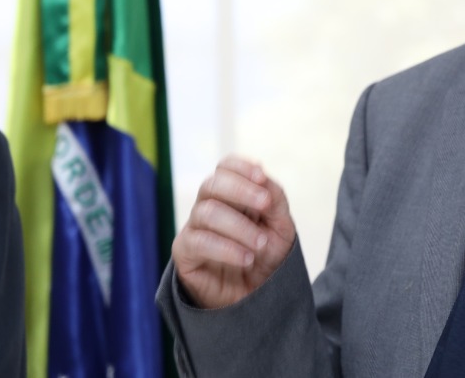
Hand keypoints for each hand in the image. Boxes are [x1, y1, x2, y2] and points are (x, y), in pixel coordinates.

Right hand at [172, 156, 296, 308]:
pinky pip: (198, 242)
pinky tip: (246, 258)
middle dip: (241, 190)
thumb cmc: (266, 257)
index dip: (241, 167)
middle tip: (266, 205)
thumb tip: (263, 177)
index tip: (262, 177)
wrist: (258, 297)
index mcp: (231, 195)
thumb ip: (274, 200)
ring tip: (260, 245)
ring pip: (207, 212)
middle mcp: (208, 206)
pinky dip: (226, 248)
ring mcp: (194, 229)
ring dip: (239, 226)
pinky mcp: (184, 253)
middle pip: (212, 184)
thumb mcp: (280, 227)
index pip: (225, 167)